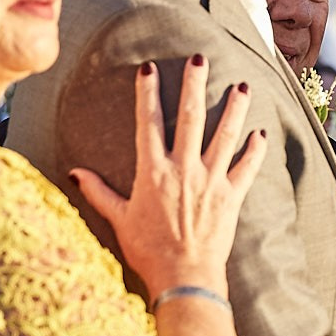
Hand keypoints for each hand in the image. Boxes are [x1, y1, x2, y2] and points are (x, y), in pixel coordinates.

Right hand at [72, 55, 268, 297]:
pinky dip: (255, 151)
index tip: (150, 69)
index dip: (148, 94)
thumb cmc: (148, 251)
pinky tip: (260, 134)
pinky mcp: (231, 197)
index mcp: (152, 171)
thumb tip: (74, 172)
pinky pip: (247, 168)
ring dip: (234, 109)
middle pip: (190, 117)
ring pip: (225, 136)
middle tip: (201, 58)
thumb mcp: (118, 219)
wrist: (183, 276)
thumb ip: (98, 192)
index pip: (148, 123)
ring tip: (242, 86)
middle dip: (194, 85)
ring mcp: (210, 181)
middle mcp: (183, 169)